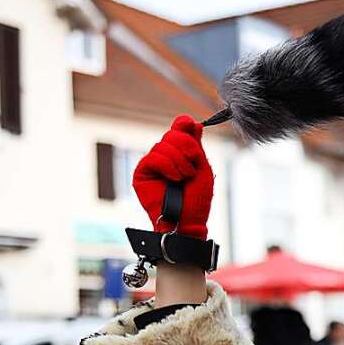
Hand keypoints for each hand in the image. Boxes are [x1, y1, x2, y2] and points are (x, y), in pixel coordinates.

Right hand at [133, 115, 213, 237]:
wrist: (188, 221)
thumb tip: (191, 122)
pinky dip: (167, 166)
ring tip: (184, 178)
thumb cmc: (197, 200)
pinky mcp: (141, 174)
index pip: (178, 129)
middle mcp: (165, 157)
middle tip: (192, 168)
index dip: (183, 125)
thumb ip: (196, 145)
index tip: (190, 126)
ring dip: (179, 162)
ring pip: (163, 146)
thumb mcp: (202, 168)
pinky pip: (153, 158)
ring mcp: (152, 165)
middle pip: (172, 134)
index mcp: (179, 154)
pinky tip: (174, 179)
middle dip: (186, 148)